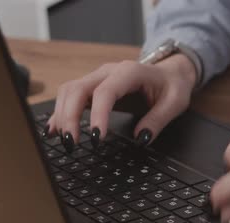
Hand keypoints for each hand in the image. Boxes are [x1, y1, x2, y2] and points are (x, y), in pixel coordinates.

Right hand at [45, 54, 196, 150]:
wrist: (169, 73)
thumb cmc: (171, 86)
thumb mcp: (175, 103)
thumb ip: (158, 120)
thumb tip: (141, 138)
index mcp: (129, 72)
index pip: (105, 92)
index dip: (97, 115)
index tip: (97, 139)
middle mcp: (108, 72)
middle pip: (78, 89)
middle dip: (70, 117)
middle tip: (71, 143)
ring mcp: (97, 78)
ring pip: (69, 91)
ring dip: (62, 116)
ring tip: (65, 141)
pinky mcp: (92, 88)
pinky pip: (70, 96)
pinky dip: (60, 113)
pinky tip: (53, 130)